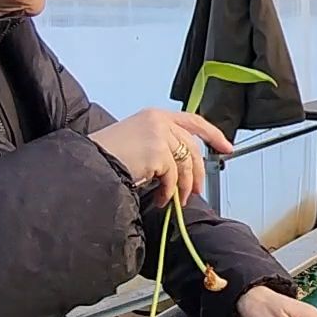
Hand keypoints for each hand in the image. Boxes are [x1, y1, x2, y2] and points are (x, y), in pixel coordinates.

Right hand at [89, 109, 231, 205]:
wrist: (89, 162)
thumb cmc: (107, 155)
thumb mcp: (137, 140)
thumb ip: (160, 145)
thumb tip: (182, 168)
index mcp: (155, 116)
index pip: (193, 120)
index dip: (213, 134)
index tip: (227, 147)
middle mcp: (160, 122)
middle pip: (192, 148)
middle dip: (197, 173)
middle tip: (197, 191)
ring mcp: (160, 135)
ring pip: (185, 165)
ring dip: (182, 187)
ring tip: (174, 200)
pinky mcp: (158, 152)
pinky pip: (172, 178)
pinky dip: (169, 193)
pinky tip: (161, 200)